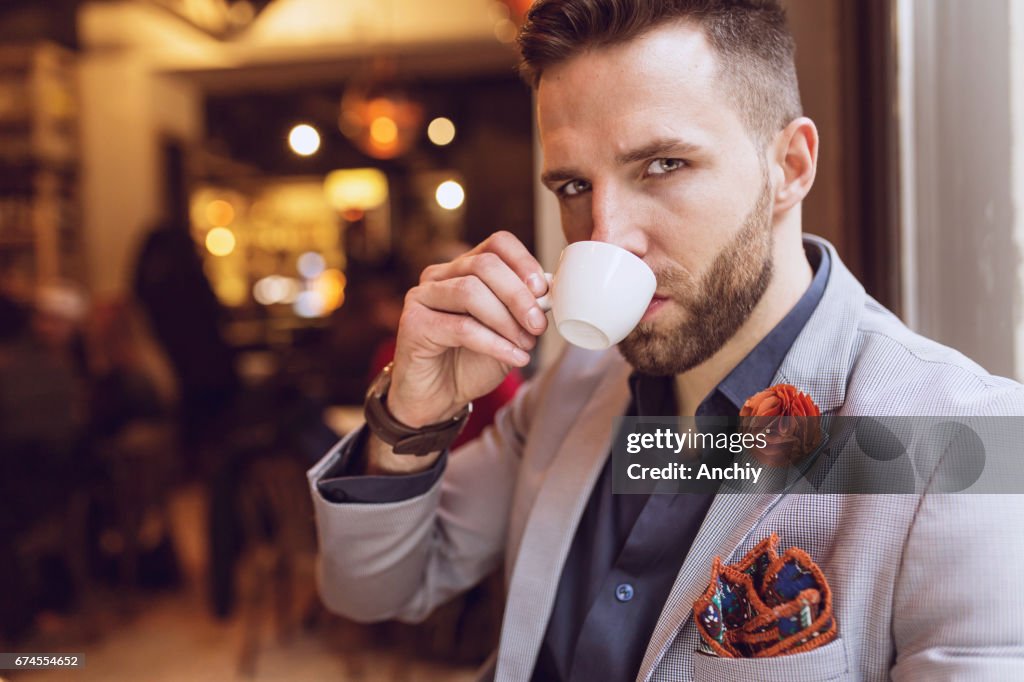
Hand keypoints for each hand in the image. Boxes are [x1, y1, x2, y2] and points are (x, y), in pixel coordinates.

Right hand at [387, 231, 548, 427]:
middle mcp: (439, 276)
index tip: (543, 290)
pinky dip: (494, 343)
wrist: (438, 399)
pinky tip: (513, 357)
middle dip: (518, 295)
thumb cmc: (471, 363)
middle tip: (538, 325)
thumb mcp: (508, 333)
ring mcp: (422, 296)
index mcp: (464, 268)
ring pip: (471, 292)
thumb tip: (549, 295)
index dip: (523, 262)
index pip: (496, 243)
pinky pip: (461, 326)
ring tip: (525, 345)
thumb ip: (524, 311)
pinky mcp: (413, 323)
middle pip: (485, 265)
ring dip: (506, 321)